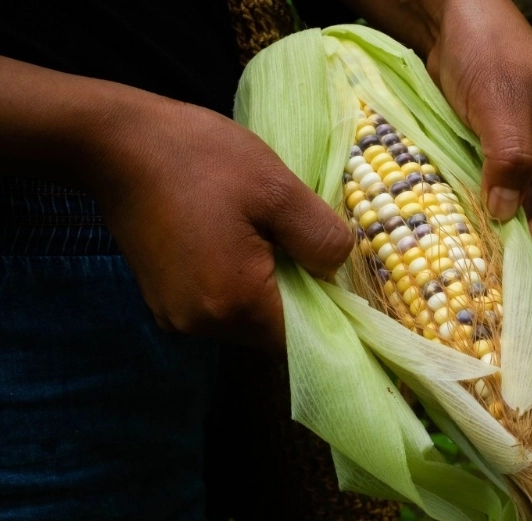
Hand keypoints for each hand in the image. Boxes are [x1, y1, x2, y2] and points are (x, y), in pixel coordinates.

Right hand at [85, 97, 352, 351]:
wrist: (117, 143)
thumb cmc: (199, 158)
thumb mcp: (277, 187)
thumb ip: (319, 236)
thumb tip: (337, 269)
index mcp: (232, 302)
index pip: (303, 336)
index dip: (330, 311)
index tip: (338, 276)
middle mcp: (201, 324)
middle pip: (273, 332)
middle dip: (299, 296)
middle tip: (304, 246)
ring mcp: (176, 316)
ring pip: (247, 319)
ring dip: (269, 289)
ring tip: (270, 238)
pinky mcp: (164, 301)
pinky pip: (220, 306)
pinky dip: (240, 284)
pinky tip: (240, 243)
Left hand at [423, 0, 531, 257]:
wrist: (457, 18)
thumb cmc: (487, 49)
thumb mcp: (499, 102)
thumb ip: (509, 158)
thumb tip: (505, 216)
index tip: (504, 271)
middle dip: (510, 242)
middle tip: (475, 272)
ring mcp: (526, 153)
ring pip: (513, 206)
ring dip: (488, 228)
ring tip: (460, 257)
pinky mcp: (496, 152)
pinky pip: (490, 190)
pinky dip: (474, 208)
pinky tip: (451, 225)